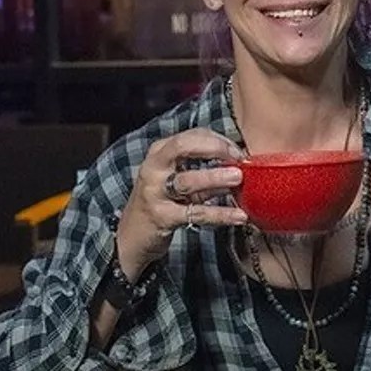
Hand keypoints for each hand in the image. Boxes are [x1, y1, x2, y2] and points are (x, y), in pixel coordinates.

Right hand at [116, 128, 247, 279]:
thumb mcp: (178, 180)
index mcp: (159, 153)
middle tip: (238, 156)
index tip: (238, 149)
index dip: (217, 140)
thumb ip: (203, 170)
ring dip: (215, 177)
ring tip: (238, 178)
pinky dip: (220, 214)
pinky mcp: (162, 217)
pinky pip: (195, 213)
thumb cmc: (161, 201)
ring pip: (187, 180)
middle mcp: (154, 168)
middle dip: (214, 148)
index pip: (190, 136)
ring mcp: (155, 192)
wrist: (132, 235)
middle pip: (183, 147)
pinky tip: (238, 215)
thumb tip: (239, 166)